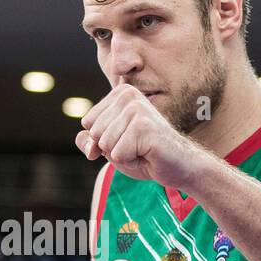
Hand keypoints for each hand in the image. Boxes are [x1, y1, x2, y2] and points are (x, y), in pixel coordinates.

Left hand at [75, 84, 201, 187]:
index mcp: (120, 94)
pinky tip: (148, 155)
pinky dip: (131, 162)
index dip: (103, 141)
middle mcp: (128, 95)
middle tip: (137, 147)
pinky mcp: (144, 127)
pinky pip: (118, 155)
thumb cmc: (145, 155)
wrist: (178, 166)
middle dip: (112, 149)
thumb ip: (90, 141)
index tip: (127, 140)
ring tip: (142, 150)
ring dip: (122, 156)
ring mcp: (137, 109)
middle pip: (95, 133)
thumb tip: (82, 139)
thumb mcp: (111, 147)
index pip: (88, 123)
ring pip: (105, 145)